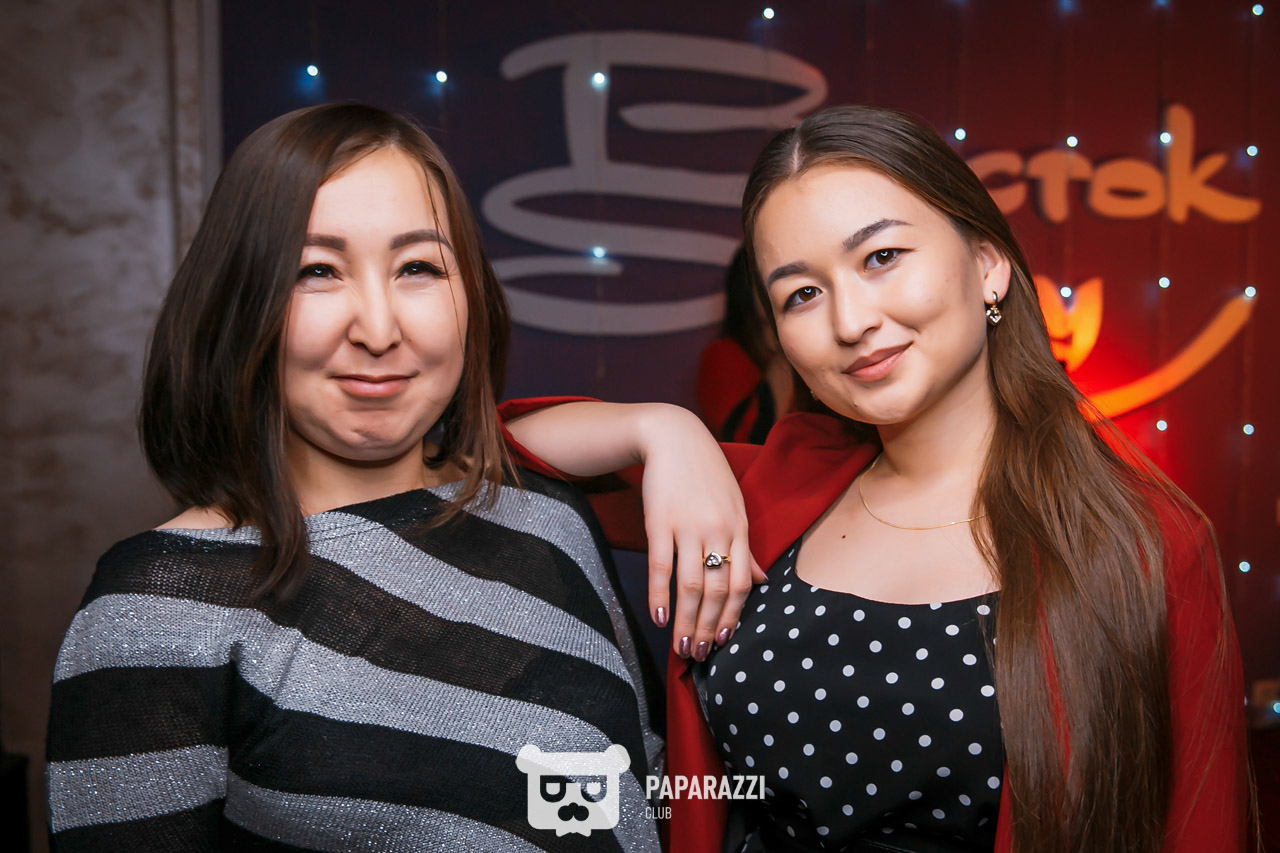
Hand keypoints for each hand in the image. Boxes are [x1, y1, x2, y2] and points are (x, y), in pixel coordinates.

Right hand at [635, 405, 765, 660]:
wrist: (673, 437)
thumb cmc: (705, 475)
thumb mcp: (734, 507)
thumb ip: (745, 547)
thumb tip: (760, 582)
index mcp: (738, 528)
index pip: (741, 583)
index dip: (733, 617)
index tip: (723, 643)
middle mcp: (718, 530)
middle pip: (717, 590)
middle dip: (708, 627)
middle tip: (699, 655)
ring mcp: (688, 526)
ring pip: (691, 584)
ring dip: (686, 620)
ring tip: (680, 645)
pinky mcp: (660, 521)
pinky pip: (662, 566)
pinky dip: (660, 594)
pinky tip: (658, 617)